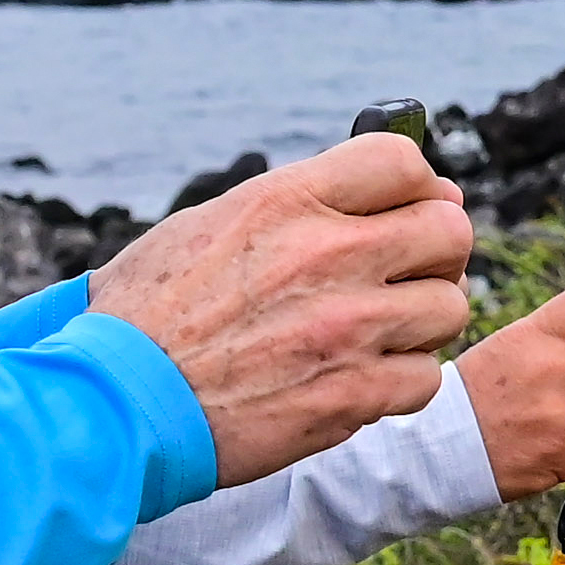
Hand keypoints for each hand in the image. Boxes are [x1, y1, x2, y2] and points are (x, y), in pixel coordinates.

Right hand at [82, 134, 474, 486]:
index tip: (407, 208)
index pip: (404, 162)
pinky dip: (402, 383)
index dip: (418, 185)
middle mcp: (328, 253)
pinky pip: (427, 377)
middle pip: (451, 231)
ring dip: (422, 322)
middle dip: (435, 253)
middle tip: (405, 275)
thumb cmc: (151, 313)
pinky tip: (361, 380)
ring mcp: (348, 325)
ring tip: (380, 333)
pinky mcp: (353, 393)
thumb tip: (382, 193)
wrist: (113, 402)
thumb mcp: (211, 225)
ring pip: (450, 306)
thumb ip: (297, 206)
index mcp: (287, 201)